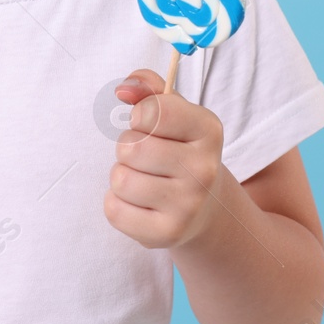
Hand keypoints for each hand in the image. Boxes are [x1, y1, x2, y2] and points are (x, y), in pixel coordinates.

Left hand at [103, 67, 226, 249]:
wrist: (204, 207)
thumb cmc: (178, 149)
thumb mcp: (172, 112)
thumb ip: (147, 88)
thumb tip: (123, 89)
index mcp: (208, 130)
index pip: (155, 110)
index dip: (140, 115)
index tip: (147, 123)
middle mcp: (205, 169)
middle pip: (131, 147)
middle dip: (128, 148)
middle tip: (146, 158)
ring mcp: (189, 205)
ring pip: (120, 179)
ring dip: (122, 176)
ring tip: (144, 179)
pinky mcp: (168, 234)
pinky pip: (114, 209)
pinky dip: (117, 204)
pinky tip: (140, 203)